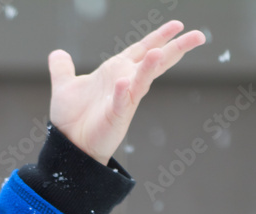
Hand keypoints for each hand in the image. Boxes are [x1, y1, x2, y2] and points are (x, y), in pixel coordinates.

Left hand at [47, 20, 205, 164]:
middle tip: (198, 36)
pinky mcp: (115, 117)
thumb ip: (63, 69)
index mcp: (116, 72)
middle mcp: (124, 83)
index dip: (158, 37)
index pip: (141, 49)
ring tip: (159, 52)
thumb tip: (57, 53)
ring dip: (150, 67)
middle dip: (175, 48)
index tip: (178, 25)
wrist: (67, 145)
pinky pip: (121, 103)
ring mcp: (123, 100)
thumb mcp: (65, 86)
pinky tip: (123, 83)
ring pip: (141, 80)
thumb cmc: (71, 120)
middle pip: (154, 62)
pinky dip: (122, 93)